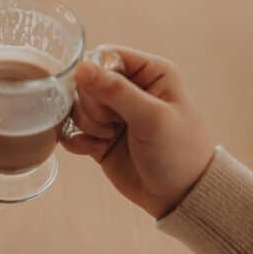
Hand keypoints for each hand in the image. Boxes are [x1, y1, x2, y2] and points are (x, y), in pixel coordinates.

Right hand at [61, 46, 214, 218]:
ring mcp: (113, 115)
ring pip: (77, 106)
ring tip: (108, 138)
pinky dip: (78, 141)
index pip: (105, 57)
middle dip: (93, 105)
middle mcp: (129, 89)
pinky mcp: (99, 139)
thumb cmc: (178, 152)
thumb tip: (80, 67)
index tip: (107, 101)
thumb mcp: (151, 118)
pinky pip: (73, 130)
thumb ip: (115, 91)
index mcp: (149, 72)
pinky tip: (94, 150)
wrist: (180, 196)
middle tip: (114, 124)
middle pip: (86, 82)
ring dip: (87, 124)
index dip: (97, 76)